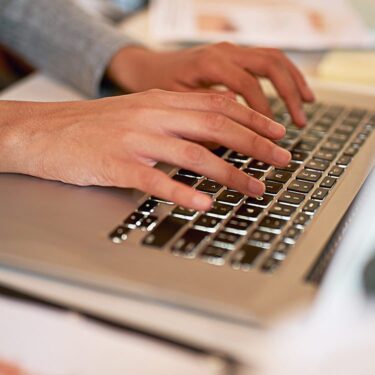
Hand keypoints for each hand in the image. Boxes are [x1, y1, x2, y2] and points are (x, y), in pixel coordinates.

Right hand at [0, 90, 289, 209]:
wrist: (45, 131)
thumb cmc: (93, 126)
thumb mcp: (138, 114)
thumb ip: (172, 121)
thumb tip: (209, 134)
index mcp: (159, 103)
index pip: (217, 106)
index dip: (252, 118)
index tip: (276, 131)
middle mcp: (152, 117)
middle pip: (215, 126)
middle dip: (255, 143)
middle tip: (282, 159)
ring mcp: (135, 141)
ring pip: (193, 154)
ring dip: (229, 172)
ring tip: (255, 187)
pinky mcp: (117, 166)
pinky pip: (156, 180)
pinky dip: (182, 191)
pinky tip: (203, 203)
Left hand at [107, 43, 313, 126]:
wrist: (146, 69)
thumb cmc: (157, 88)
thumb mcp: (175, 107)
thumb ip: (202, 120)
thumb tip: (226, 144)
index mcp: (209, 63)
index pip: (248, 86)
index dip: (262, 113)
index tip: (269, 139)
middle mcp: (223, 51)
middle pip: (270, 65)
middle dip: (289, 94)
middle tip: (299, 123)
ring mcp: (230, 50)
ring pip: (273, 58)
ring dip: (293, 81)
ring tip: (307, 105)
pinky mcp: (233, 55)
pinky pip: (266, 60)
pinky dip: (283, 76)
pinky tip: (291, 92)